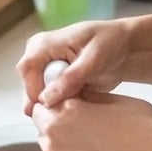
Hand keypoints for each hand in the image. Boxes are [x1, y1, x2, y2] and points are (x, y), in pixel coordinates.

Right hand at [17, 20, 131, 114]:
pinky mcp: (54, 85)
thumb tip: (47, 98)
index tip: (53, 106)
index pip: (27, 70)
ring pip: (38, 98)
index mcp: (43, 44)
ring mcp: (45, 72)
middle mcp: (39, 58)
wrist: (124, 48)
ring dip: (56, 107)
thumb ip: (71, 78)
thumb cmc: (111, 43)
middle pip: (29, 87)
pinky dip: (62, 108)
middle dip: (46, 103)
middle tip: (72, 107)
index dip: (36, 91)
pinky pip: (50, 103)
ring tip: (80, 103)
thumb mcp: (94, 58)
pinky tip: (79, 105)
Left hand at [31, 90, 151, 150]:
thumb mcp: (112, 99)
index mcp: (65, 111)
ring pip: (49, 143)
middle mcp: (55, 136)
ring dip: (62, 140)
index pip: (43, 101)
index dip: (58, 101)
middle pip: (42, 123)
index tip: (67, 104)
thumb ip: (86, 97)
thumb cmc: (142, 130)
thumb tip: (77, 96)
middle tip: (83, 122)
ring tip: (91, 139)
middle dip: (57, 120)